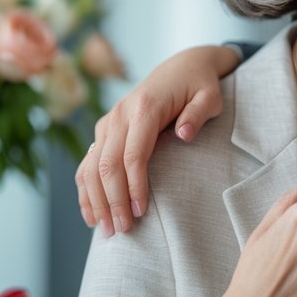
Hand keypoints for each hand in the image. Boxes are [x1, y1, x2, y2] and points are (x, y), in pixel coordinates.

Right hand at [76, 44, 238, 235]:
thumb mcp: (210, 95)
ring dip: (95, 199)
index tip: (140, 212)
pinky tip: (91, 213)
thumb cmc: (200, 84)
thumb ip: (198, 113)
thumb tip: (184, 134)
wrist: (182, 65)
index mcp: (144, 107)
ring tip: (105, 229)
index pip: (133, 154)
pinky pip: (88, 162)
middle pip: (107, 164)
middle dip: (112, 200)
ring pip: (91, 165)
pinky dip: (86, 188)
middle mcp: (120, 114)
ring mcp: (109, 122)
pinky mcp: (105, 129)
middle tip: (121, 230)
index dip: (134, 185)